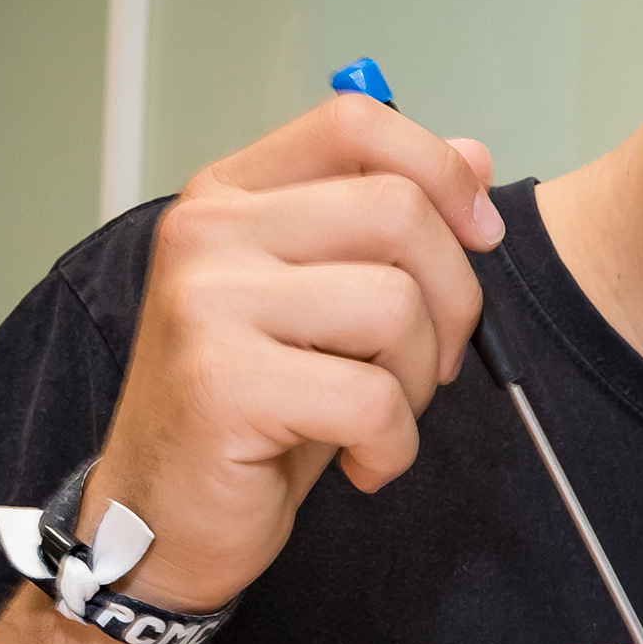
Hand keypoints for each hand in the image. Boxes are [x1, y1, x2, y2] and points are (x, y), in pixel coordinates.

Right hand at [82, 92, 503, 612]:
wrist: (164, 520)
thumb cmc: (253, 408)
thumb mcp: (322, 299)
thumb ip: (384, 222)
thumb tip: (473, 157)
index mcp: (231, 195)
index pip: (356, 123)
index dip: (441, 171)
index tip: (478, 235)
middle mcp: (207, 232)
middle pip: (398, 210)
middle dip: (452, 298)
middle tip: (427, 363)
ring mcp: (206, 304)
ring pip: (396, 304)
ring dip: (418, 380)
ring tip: (378, 416)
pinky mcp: (223, 385)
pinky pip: (373, 399)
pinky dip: (394, 445)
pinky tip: (361, 463)